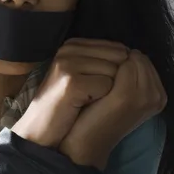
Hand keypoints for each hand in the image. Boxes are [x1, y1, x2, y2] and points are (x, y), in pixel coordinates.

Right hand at [13, 39, 128, 147]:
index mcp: (73, 44)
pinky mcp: (72, 81)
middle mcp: (69, 49)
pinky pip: (107, 86)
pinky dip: (102, 99)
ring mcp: (69, 63)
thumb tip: (132, 54)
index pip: (116, 47)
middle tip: (95, 95)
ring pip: (115, 72)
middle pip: (118, 58)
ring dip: (108, 91)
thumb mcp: (80, 74)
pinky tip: (84, 105)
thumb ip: (100, 60)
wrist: (41, 129)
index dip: (119, 70)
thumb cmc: (65, 104)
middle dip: (116, 79)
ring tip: (87, 100)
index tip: (103, 86)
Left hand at [59, 50, 166, 168]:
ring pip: (132, 59)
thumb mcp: (120, 94)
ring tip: (93, 70)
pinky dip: (105, 65)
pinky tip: (90, 74)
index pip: (145, 61)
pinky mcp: (127, 96)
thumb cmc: (98, 115)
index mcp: (159, 96)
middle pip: (140, 58)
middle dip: (118, 56)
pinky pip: (122, 66)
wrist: (85, 141)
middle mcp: (157, 96)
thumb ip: (130, 75)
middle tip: (97, 64)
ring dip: (111, 59)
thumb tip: (124, 51)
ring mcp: (145, 96)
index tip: (105, 65)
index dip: (123, 57)